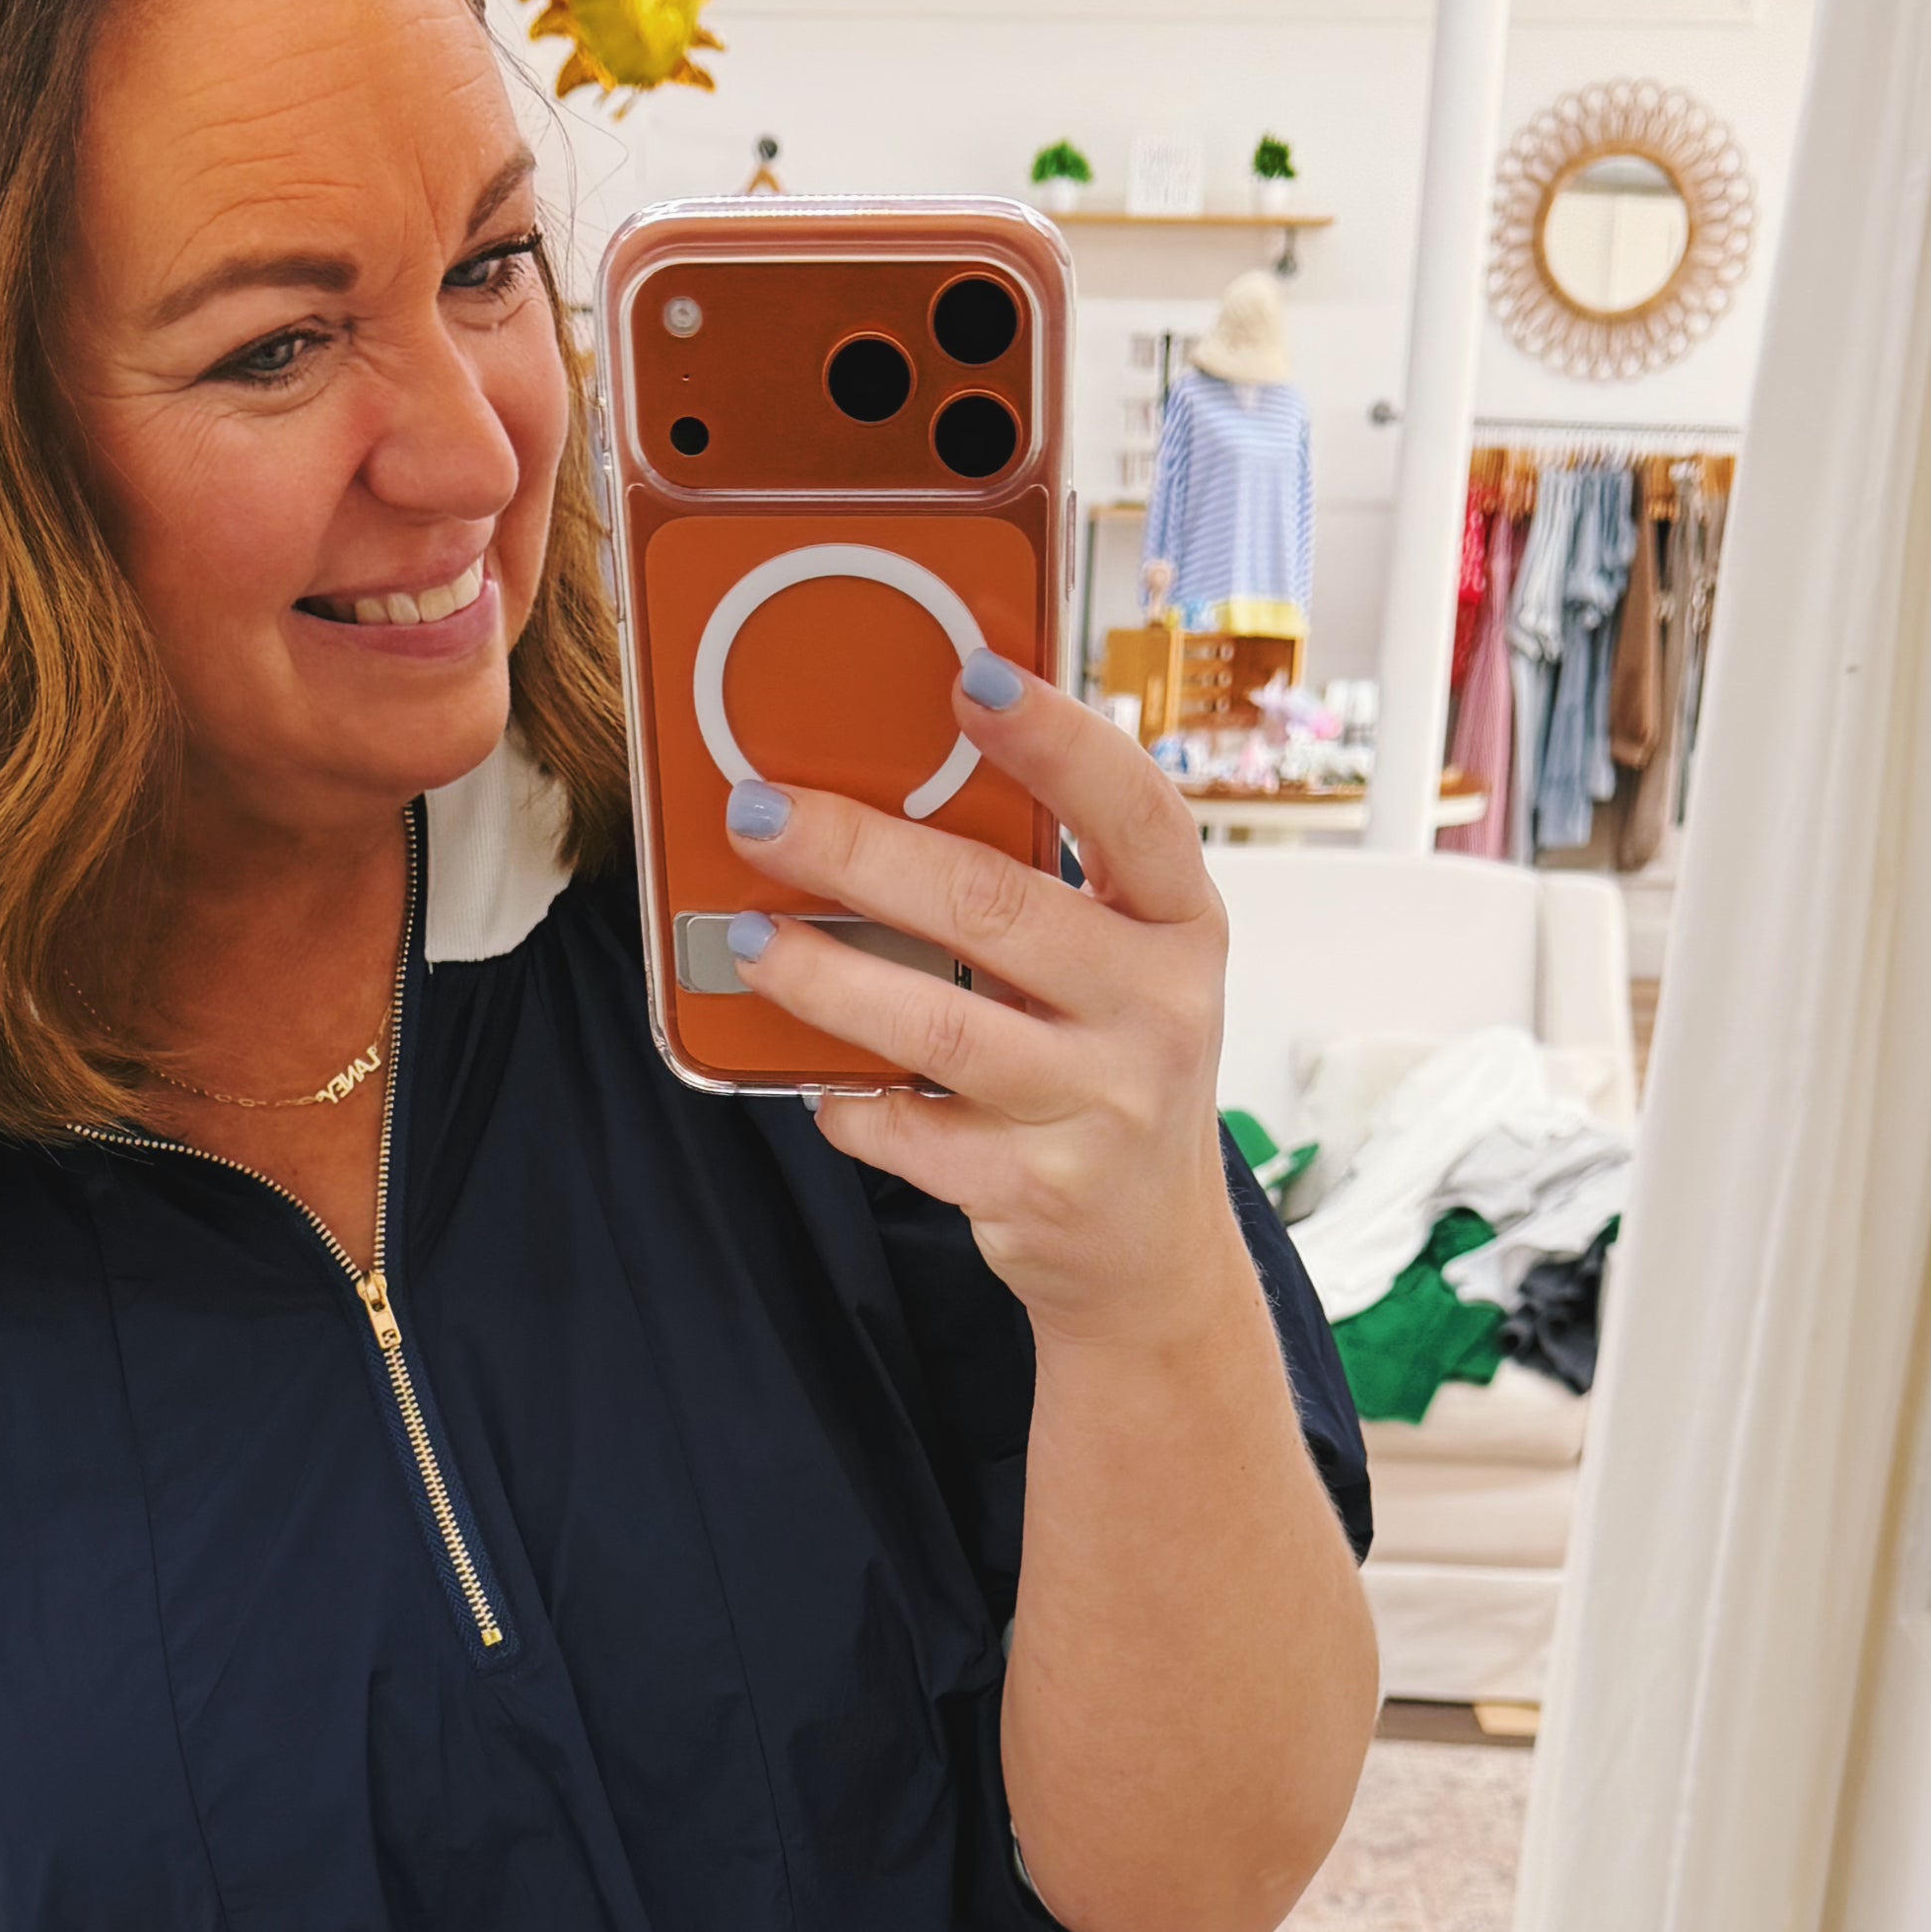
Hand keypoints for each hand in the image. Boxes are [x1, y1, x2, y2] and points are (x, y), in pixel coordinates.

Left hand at [725, 659, 1239, 1353]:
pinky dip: (850, 1102)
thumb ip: (1046, 893)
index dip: (1055, 737)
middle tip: (763, 815)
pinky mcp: (1036, 1189)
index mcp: (1181, 926)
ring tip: (748, 938)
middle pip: (995, 908)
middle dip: (860, 851)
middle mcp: (1158, 1010)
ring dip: (825, 975)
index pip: (1133, 808)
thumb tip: (887, 795)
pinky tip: (819, 1081)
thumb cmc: (1113, 1076)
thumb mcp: (1121, 972)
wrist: (1152, 1256)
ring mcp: (1102, 1105)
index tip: (970, 675)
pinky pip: (911, 1130)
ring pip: (939, 1022)